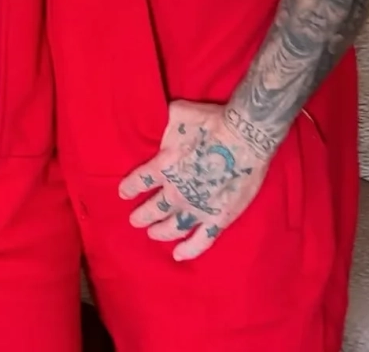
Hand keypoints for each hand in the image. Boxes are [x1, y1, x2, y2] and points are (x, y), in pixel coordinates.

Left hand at [119, 99, 270, 260]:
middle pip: (153, 209)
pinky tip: (178, 255)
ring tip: (152, 234)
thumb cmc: (211, 122)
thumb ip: (163, 121)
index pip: (139, 182)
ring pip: (173, 227)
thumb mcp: (178, 113)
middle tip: (135, 220)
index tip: (123, 193)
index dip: (130, 188)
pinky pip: (201, 241)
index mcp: (163, 166)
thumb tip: (152, 116)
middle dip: (142, 215)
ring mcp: (197, 208)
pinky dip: (189, 250)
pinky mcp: (219, 218)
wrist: (245, 136)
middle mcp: (176, 191)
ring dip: (160, 232)